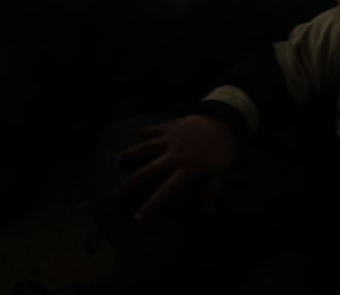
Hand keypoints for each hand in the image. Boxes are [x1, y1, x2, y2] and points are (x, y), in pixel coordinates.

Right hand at [115, 114, 236, 220]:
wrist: (223, 121)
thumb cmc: (222, 149)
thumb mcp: (219, 171)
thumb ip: (211, 191)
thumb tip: (209, 212)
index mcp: (187, 169)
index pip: (166, 191)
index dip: (151, 205)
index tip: (138, 216)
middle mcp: (175, 156)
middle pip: (148, 171)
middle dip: (131, 182)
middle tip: (116, 191)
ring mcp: (171, 140)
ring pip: (146, 147)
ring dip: (131, 153)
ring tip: (119, 158)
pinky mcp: (171, 126)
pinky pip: (155, 129)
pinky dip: (147, 131)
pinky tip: (140, 134)